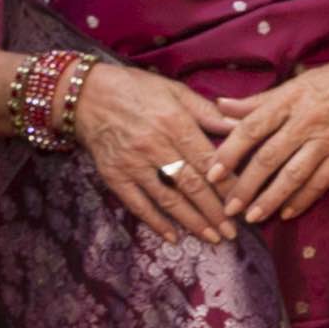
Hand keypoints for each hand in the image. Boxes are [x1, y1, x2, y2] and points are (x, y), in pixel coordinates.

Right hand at [70, 58, 239, 242]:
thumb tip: (243, 127)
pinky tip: (173, 237)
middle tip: (233, 232)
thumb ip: (209, 113)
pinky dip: (156, 223)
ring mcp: (133, 163)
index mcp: (174, 122)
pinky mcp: (114, 175)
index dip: (228, 185)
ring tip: (213, 238)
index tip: (244, 202)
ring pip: (168, 199)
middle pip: (192, 185)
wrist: (84, 94)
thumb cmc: (136, 89)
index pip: (208, 160)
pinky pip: (138, 204)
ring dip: (193, 222)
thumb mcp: (175, 91)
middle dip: (215, 211)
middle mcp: (155, 145)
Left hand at [208, 51, 328, 223]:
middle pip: (269, 157)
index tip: (212, 174)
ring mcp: (328, 141)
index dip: (229, 152)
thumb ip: (257, 101)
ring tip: (251, 217)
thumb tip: (219, 105)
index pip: (252, 127)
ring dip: (270, 199)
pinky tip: (285, 213)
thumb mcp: (294, 84)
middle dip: (245, 185)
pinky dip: (301, 200)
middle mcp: (306, 120)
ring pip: (293, 176)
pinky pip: (320, 184)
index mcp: (289, 99)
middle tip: (228, 207)